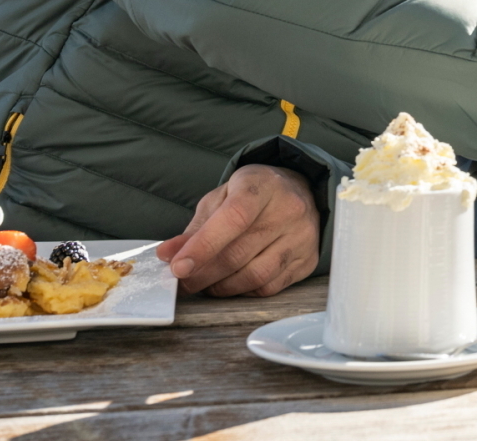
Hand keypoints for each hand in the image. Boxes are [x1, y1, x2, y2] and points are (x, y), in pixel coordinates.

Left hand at [155, 165, 319, 296]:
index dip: (204, 246)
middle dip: (202, 274)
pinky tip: (231, 283)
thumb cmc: (254, 195)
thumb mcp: (221, 199)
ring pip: (254, 275)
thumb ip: (195, 228)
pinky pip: (269, 287)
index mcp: (263, 186)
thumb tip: (168, 254)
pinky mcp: (308, 260)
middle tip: (183, 281)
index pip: (234, 218)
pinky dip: (243, 291)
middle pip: (239, 253)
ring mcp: (302, 237)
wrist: (300, 192)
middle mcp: (289, 210)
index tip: (178, 267)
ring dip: (221, 287)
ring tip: (205, 283)